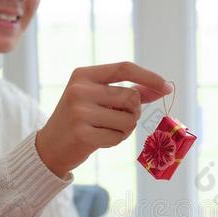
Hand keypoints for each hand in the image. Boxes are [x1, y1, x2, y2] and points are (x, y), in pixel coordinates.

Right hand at [35, 62, 172, 177]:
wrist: (50, 146)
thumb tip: (161, 88)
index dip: (149, 77)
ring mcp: (79, 112)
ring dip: (126, 128)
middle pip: (131, 97)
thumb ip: (127, 91)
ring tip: (107, 129)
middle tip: (120, 118)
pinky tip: (99, 139)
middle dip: (134, 111)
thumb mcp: (98, 98)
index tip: (167, 87)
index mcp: (83, 75)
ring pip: (129, 119)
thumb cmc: (80, 119)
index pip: (124, 68)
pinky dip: (116, 140)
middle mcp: (79, 90)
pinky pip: (118, 137)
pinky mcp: (83, 134)